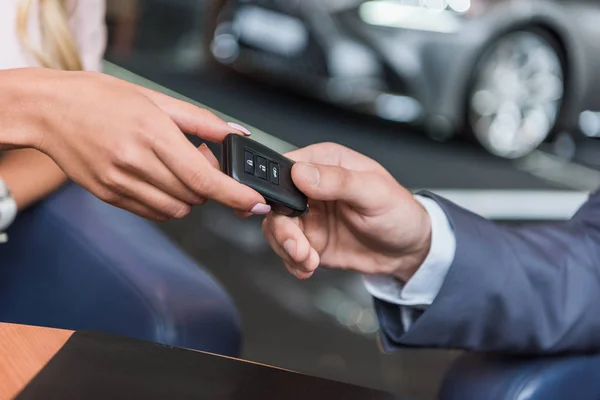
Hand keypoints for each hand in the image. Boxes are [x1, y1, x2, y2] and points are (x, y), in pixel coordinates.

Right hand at [7, 68, 268, 220]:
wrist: (49, 110)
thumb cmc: (100, 98)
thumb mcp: (156, 100)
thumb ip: (201, 122)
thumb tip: (236, 135)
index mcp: (152, 135)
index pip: (204, 178)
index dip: (234, 194)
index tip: (254, 203)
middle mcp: (136, 164)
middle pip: (195, 195)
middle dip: (211, 187)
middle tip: (205, 163)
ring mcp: (120, 183)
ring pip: (177, 208)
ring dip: (190, 196)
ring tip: (177, 169)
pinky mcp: (110, 196)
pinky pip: (153, 212)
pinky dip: (168, 202)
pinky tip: (160, 179)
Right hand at [262, 143, 431, 279]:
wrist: (408, 250)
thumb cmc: (399, 212)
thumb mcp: (374, 192)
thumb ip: (338, 181)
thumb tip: (303, 173)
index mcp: (325, 162)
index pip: (284, 166)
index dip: (272, 187)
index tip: (277, 209)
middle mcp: (311, 187)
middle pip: (275, 202)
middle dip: (282, 229)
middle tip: (299, 248)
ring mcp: (308, 215)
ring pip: (277, 229)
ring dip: (287, 248)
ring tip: (308, 260)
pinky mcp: (309, 240)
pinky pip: (287, 250)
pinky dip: (293, 262)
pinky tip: (308, 267)